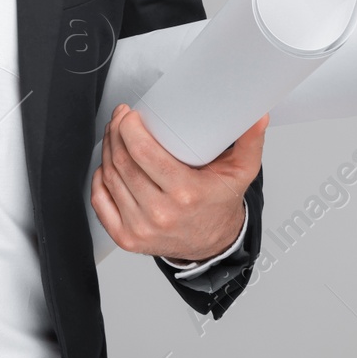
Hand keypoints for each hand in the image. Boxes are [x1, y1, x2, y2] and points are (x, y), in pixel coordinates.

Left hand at [91, 105, 266, 262]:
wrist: (211, 244)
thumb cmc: (220, 203)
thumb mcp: (241, 172)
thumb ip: (249, 141)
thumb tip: (257, 115)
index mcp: (186, 194)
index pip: (144, 152)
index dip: (129, 127)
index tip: (130, 114)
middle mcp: (160, 214)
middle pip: (123, 161)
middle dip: (116, 132)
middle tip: (121, 118)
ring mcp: (140, 229)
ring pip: (110, 177)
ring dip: (108, 150)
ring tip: (116, 135)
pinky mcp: (126, 238)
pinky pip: (100, 201)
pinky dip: (100, 178)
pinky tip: (109, 164)